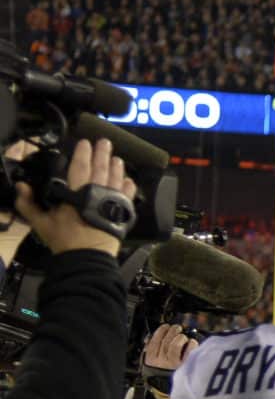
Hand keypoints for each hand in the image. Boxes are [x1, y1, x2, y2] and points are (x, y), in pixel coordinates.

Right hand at [15, 139, 136, 257]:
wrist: (87, 257)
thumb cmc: (65, 239)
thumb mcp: (42, 222)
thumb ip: (29, 204)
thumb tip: (21, 187)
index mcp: (77, 191)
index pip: (80, 166)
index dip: (82, 153)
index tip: (85, 142)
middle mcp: (97, 192)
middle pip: (101, 168)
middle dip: (103, 153)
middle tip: (105, 142)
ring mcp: (112, 201)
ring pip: (116, 178)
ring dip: (116, 166)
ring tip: (116, 158)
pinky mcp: (123, 212)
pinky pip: (128, 195)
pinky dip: (128, 186)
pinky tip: (128, 180)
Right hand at [141, 325, 197, 373]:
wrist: (171, 392)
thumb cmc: (162, 377)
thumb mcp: (150, 366)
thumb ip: (150, 352)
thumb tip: (149, 338)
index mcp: (151, 361)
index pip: (154, 342)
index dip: (160, 331)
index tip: (165, 326)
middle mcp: (161, 362)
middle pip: (165, 341)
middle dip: (172, 331)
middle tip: (177, 328)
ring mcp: (173, 365)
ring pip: (175, 345)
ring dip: (180, 337)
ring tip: (183, 336)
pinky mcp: (185, 367)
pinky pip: (188, 351)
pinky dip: (191, 344)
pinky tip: (192, 342)